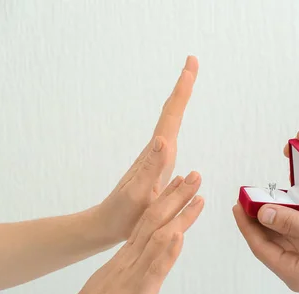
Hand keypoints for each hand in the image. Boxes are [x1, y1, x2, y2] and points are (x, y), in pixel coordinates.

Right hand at [59, 172, 202, 293]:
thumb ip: (135, 268)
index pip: (150, 221)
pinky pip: (154, 268)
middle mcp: (132, 258)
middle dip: (177, 197)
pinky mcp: (137, 291)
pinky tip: (179, 235)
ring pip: (159, 237)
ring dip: (179, 215)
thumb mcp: (121, 283)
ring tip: (195, 195)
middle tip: (194, 175)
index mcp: (129, 256)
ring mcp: (135, 273)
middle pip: (157, 220)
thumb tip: (149, 258)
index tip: (180, 182)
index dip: (166, 201)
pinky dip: (167, 251)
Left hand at [95, 56, 198, 243]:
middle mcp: (156, 151)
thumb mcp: (138, 194)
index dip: (182, 91)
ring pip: (170, 122)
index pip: (171, 116)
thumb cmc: (123, 215)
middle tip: (192, 63)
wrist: (106, 227)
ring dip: (179, 101)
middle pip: (170, 112)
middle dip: (183, 87)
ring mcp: (156, 158)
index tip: (191, 65)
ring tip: (188, 83)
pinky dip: (175, 122)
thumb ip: (151, 168)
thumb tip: (164, 139)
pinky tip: (176, 129)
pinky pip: (170, 137)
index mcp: (155, 154)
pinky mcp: (157, 168)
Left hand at [233, 203, 298, 293]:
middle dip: (260, 220)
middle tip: (251, 197)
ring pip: (286, 243)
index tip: (237, 204)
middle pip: (271, 244)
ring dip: (278, 222)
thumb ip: (291, 224)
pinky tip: (295, 210)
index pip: (260, 247)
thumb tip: (263, 213)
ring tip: (270, 199)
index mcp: (295, 272)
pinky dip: (295, 226)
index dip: (247, 225)